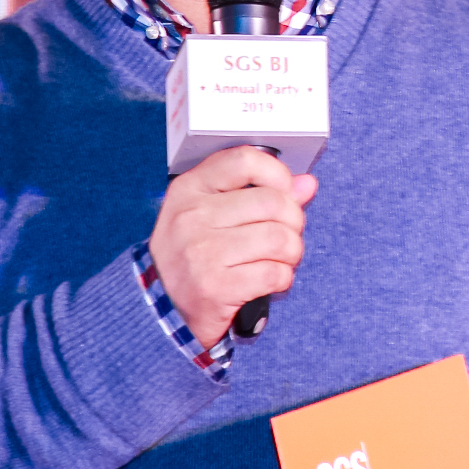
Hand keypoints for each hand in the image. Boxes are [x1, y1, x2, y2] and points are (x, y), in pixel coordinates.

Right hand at [148, 145, 314, 346]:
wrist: (161, 308)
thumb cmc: (192, 257)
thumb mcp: (213, 215)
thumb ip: (260, 194)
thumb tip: (307, 183)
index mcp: (189, 189)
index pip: (244, 160)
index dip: (277, 174)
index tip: (286, 192)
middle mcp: (192, 216)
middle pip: (272, 202)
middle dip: (293, 222)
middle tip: (287, 237)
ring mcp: (201, 252)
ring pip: (279, 239)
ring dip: (292, 253)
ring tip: (281, 260)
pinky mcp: (214, 287)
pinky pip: (274, 273)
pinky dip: (283, 278)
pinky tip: (271, 280)